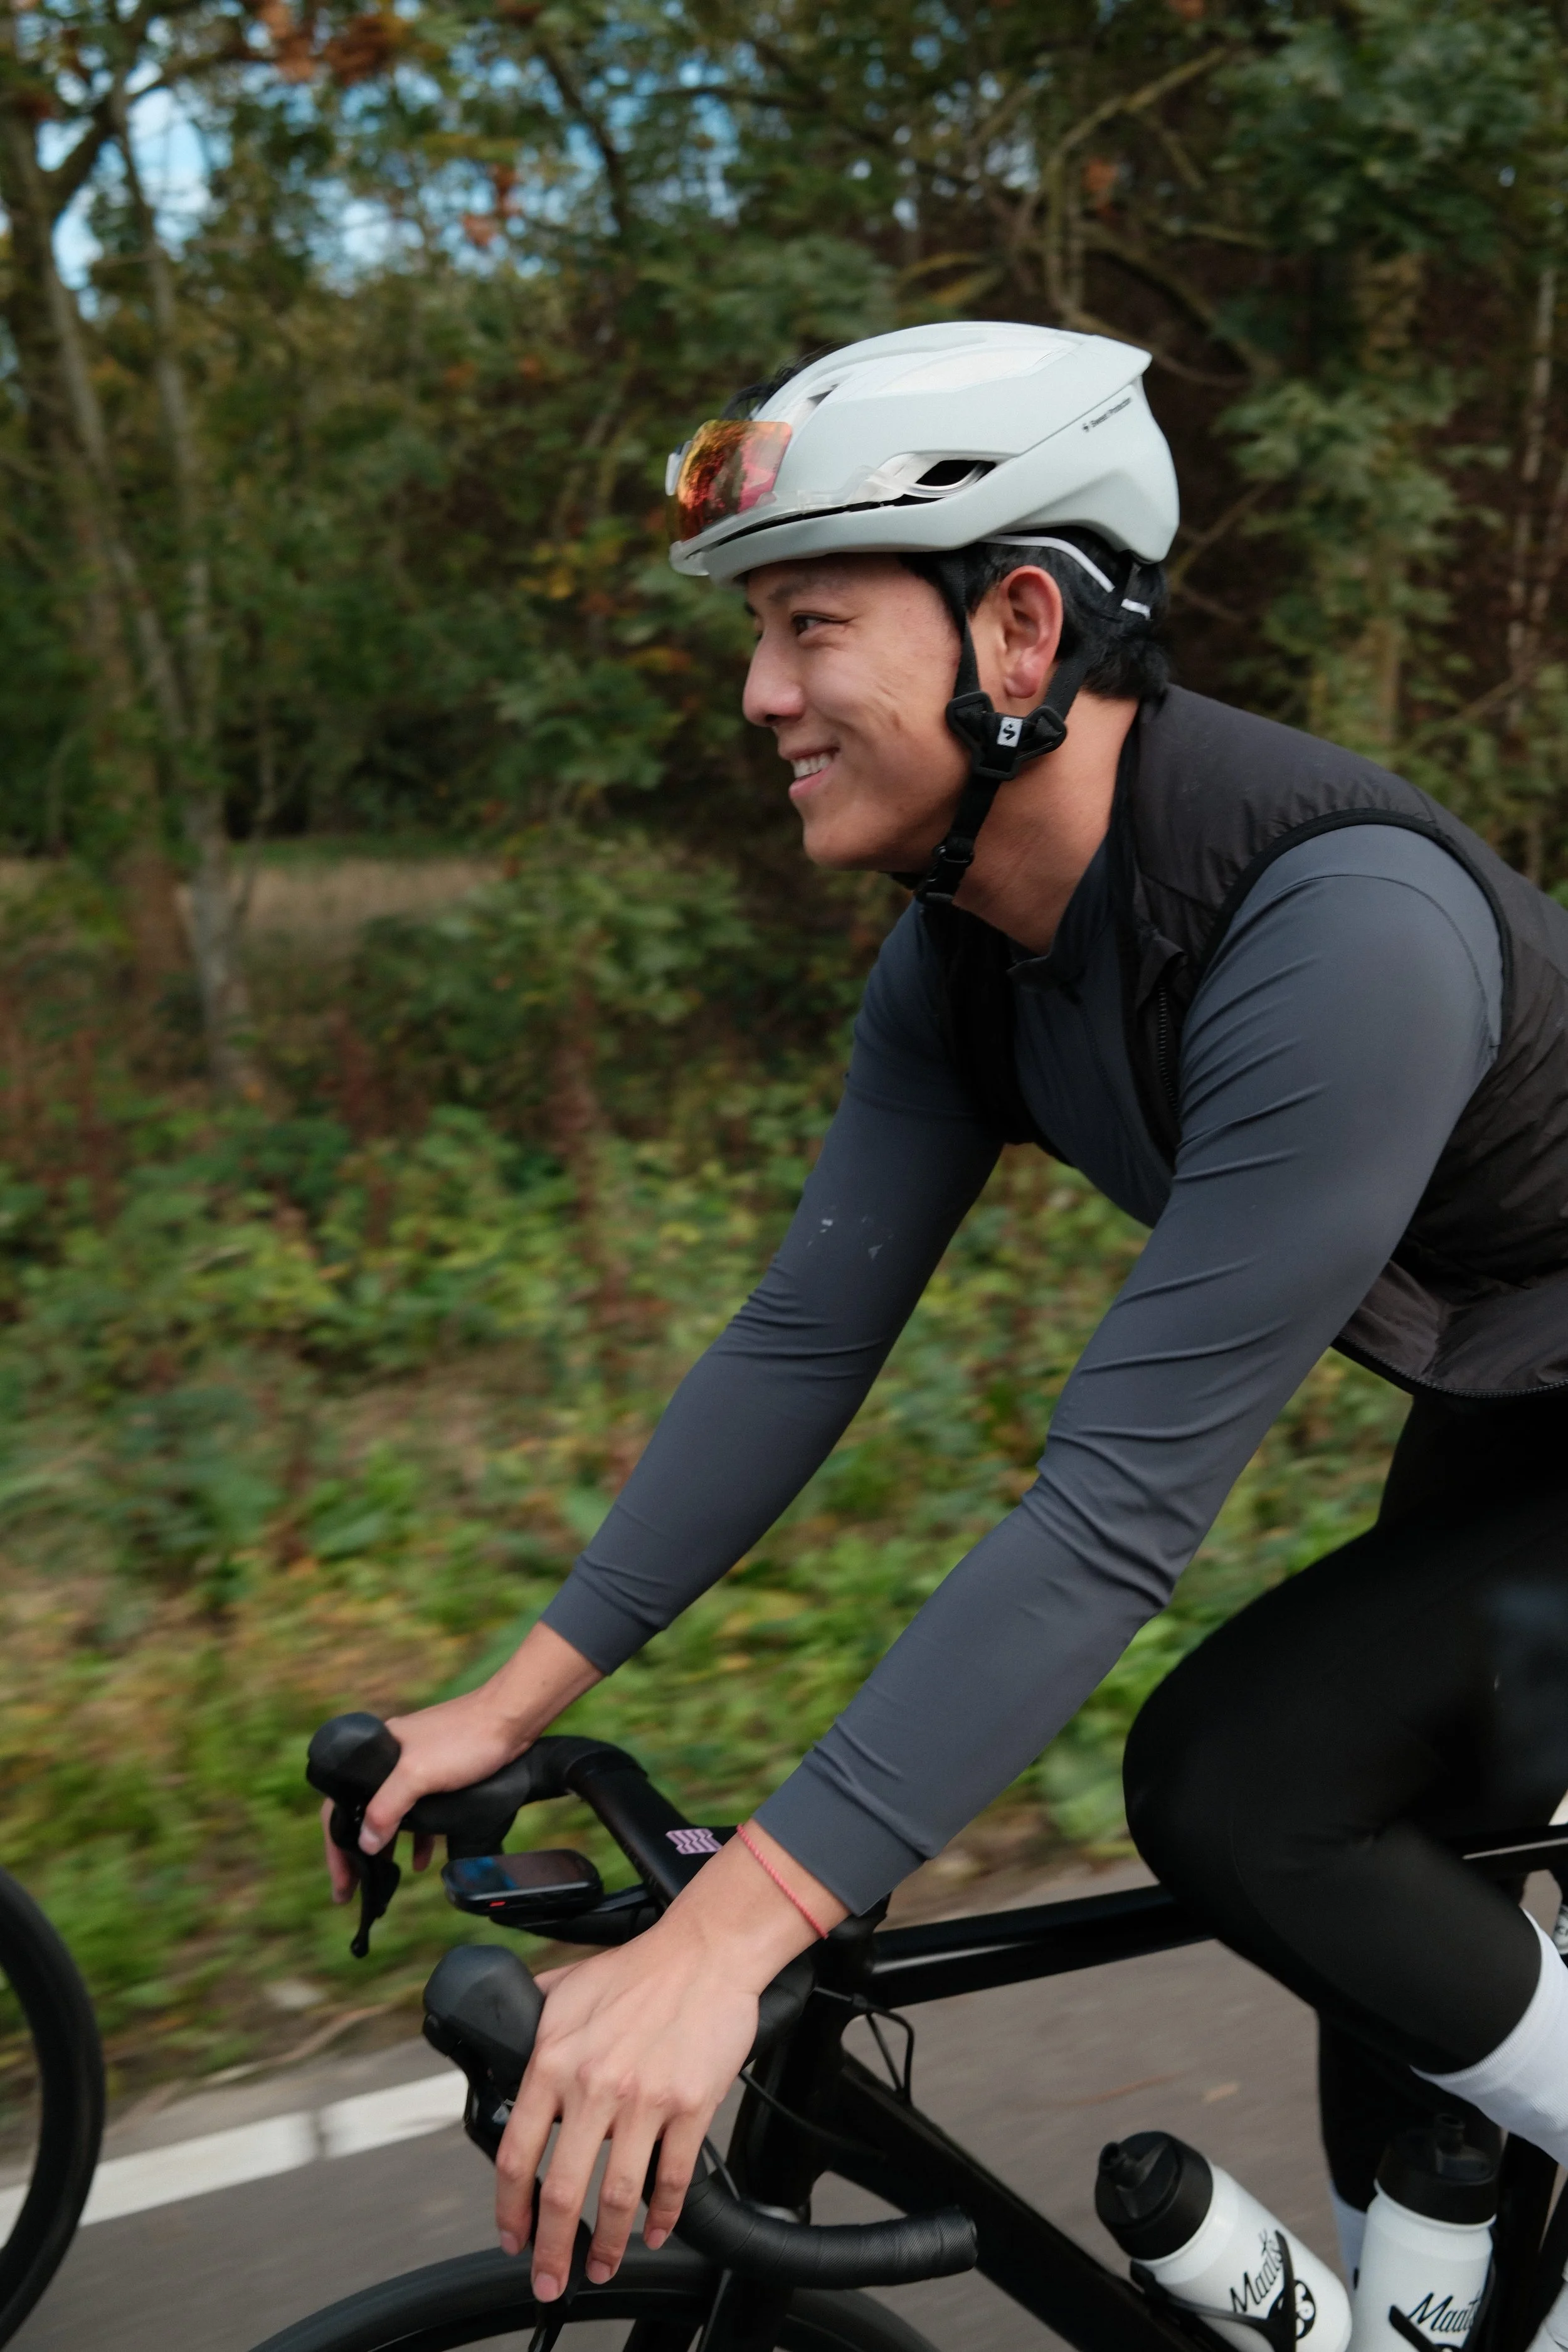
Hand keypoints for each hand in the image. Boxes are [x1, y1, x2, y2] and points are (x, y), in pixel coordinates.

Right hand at [321, 1624, 601, 1901]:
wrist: (512, 1716)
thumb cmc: (465, 1737)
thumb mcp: (418, 1774)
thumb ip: (388, 1806)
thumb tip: (364, 1842)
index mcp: (377, 1752)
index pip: (339, 1803)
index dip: (336, 1846)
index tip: (341, 1882)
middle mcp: (391, 1758)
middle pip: (363, 1811)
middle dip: (357, 1853)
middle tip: (353, 1889)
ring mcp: (417, 1766)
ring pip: (393, 1814)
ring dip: (386, 1848)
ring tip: (382, 1881)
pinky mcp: (441, 1774)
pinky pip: (420, 1812)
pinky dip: (417, 1837)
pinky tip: (420, 1859)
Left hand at [495, 1823, 846, 2299]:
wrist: (705, 1952)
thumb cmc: (639, 1968)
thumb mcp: (566, 1987)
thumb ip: (532, 2020)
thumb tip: (503, 2038)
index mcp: (555, 2060)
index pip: (516, 2152)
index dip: (508, 2207)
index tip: (510, 2235)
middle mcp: (594, 2085)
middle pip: (562, 2191)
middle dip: (551, 2249)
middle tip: (550, 2279)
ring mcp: (645, 2099)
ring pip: (618, 2196)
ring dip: (608, 2244)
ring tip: (603, 2266)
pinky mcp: (691, 2105)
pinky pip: (673, 2178)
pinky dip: (663, 2215)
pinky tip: (654, 2230)